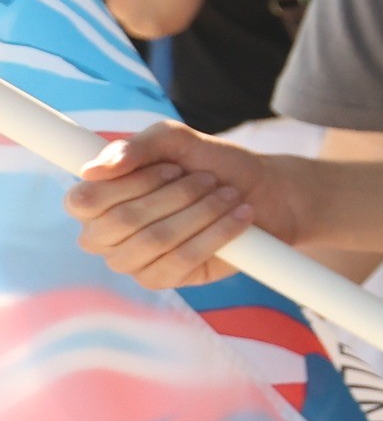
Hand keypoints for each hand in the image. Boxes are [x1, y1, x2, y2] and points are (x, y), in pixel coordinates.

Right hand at [65, 124, 301, 286]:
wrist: (261, 190)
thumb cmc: (209, 163)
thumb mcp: (175, 140)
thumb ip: (136, 146)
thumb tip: (94, 169)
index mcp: (96, 201)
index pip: (83, 201)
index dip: (129, 183)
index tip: (173, 168)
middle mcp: (104, 235)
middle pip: (121, 221)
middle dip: (174, 195)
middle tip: (208, 180)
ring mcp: (130, 261)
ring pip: (153, 242)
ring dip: (199, 212)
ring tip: (228, 195)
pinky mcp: (161, 280)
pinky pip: (180, 262)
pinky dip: (215, 235)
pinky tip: (238, 217)